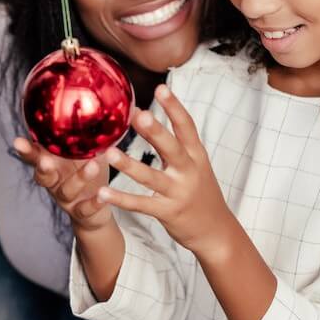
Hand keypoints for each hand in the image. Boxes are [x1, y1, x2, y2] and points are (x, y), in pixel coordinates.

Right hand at [12, 137, 113, 232]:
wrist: (95, 211)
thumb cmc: (88, 172)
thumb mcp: (85, 151)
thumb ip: (85, 133)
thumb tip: (97, 99)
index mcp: (53, 164)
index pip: (34, 156)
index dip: (25, 150)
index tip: (17, 141)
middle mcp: (55, 182)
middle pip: (42, 176)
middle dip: (42, 168)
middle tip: (45, 160)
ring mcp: (67, 199)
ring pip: (66, 190)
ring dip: (79, 178)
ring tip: (93, 166)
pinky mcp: (81, 213)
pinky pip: (85, 209)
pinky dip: (94, 203)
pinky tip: (103, 196)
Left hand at [98, 85, 235, 255]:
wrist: (216, 231)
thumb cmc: (201, 192)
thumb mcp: (196, 165)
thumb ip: (176, 144)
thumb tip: (147, 116)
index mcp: (196, 156)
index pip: (187, 127)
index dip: (174, 107)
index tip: (160, 88)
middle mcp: (189, 171)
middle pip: (172, 148)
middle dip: (155, 132)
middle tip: (139, 115)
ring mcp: (178, 193)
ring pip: (151, 177)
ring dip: (129, 165)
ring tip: (109, 153)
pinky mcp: (167, 212)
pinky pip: (141, 204)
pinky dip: (121, 199)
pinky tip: (103, 192)